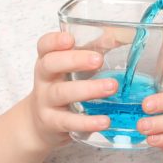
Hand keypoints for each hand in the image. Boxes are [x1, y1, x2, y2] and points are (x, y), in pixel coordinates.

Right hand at [25, 31, 118, 149]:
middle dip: (74, 60)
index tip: (70, 39)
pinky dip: (87, 122)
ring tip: (112, 87)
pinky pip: (68, 121)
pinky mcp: (53, 123)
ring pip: (61, 93)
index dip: (54, 41)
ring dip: (88, 89)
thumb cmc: (64, 88)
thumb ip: (92, 52)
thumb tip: (121, 37)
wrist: (41, 124)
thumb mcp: (71, 70)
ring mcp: (45, 101)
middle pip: (50, 64)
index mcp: (48, 60)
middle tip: (98, 60)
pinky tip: (105, 120)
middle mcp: (44, 79)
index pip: (44, 45)